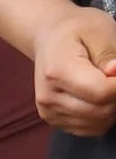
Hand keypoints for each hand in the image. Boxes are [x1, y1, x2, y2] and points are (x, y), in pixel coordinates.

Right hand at [32, 6, 115, 136]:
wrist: (49, 39)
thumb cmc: (76, 30)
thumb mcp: (99, 30)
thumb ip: (109, 54)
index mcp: (58, 72)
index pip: (101, 92)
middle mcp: (49, 97)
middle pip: (100, 111)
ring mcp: (49, 112)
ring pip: (97, 123)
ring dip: (112, 108)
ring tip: (110, 87)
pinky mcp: (53, 120)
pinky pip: (89, 129)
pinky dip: (102, 117)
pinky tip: (101, 99)